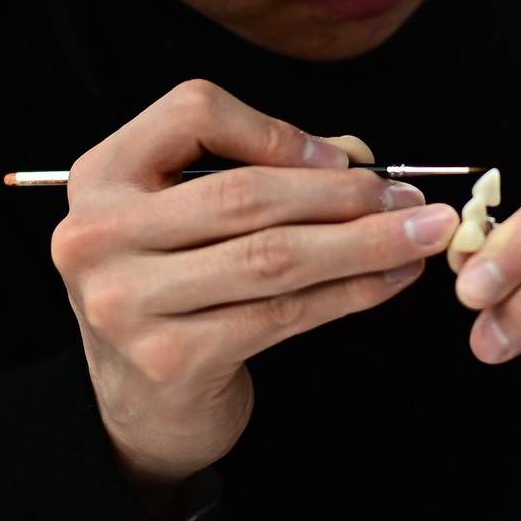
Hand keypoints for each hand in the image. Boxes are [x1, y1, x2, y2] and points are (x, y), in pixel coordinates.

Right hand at [50, 80, 456, 492]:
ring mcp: (127, 302)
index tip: (344, 158)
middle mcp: (98, 235)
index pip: (192, 114)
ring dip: (363, 243)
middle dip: (343, 194)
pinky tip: (392, 279)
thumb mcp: (191, 218)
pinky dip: (350, 292)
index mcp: (103, 176)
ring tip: (422, 234)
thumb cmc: (177, 291)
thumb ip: (264, 173)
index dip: (277, 131)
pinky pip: (282, 314)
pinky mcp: (171, 360)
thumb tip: (361, 159)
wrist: (141, 406)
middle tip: (411, 197)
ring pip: (272, 257)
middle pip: (243, 194)